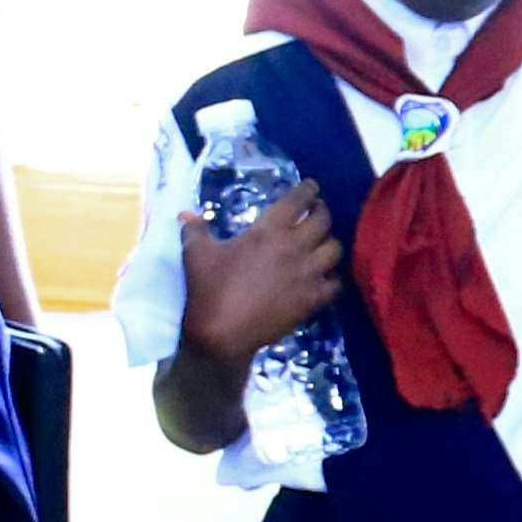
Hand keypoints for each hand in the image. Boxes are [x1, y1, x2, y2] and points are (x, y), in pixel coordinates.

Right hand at [177, 186, 344, 365]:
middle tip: (317, 211)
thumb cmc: (208, 290)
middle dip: (322, 211)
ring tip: (322, 242)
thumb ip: (194, 230)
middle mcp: (294, 248)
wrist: (222, 334)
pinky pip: (335, 282)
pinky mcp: (312, 299)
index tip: (311, 187)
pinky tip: (325, 276)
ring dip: (329, 241)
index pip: (297, 201)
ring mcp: (307, 274)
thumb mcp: (195, 255)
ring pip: (334, 249)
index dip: (307, 190)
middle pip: (323, 221)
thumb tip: (185, 213)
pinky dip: (333, 276)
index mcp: (267, 231)